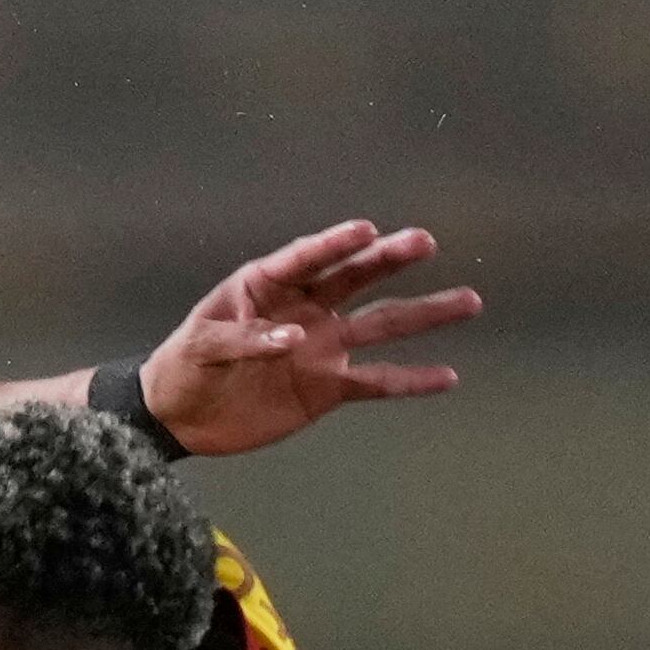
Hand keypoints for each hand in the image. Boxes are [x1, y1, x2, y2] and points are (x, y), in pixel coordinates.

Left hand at [141, 221, 478, 458]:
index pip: (306, 259)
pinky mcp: (328, 387)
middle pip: (356, 278)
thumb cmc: (183, 367)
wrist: (180, 418)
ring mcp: (323, 346)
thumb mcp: (201, 347)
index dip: (334, 245)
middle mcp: (306, 307)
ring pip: (382, 324)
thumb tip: (292, 339)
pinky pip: (376, 381)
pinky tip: (447, 376)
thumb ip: (244, 340)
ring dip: (424, 314)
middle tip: (424, 242)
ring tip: (469, 302)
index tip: (366, 231)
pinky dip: (410, 381)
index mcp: (268, 285)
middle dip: (389, 259)